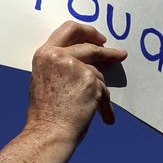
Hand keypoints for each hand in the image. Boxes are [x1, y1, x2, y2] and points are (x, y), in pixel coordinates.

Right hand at [25, 21, 127, 143]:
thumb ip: (60, 65)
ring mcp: (75, 66)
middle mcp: (59, 55)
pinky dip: (104, 104)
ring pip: (97, 71)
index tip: (99, 39)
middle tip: (118, 54)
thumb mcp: (44, 79)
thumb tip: (84, 61)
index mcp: (44, 54)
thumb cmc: (45, 114)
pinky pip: (103, 89)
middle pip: (90, 45)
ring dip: (100, 89)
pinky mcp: (90, 79)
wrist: (49, 132)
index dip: (87, 32)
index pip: (69, 29)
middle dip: (107, 50)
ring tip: (97, 106)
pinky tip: (105, 116)